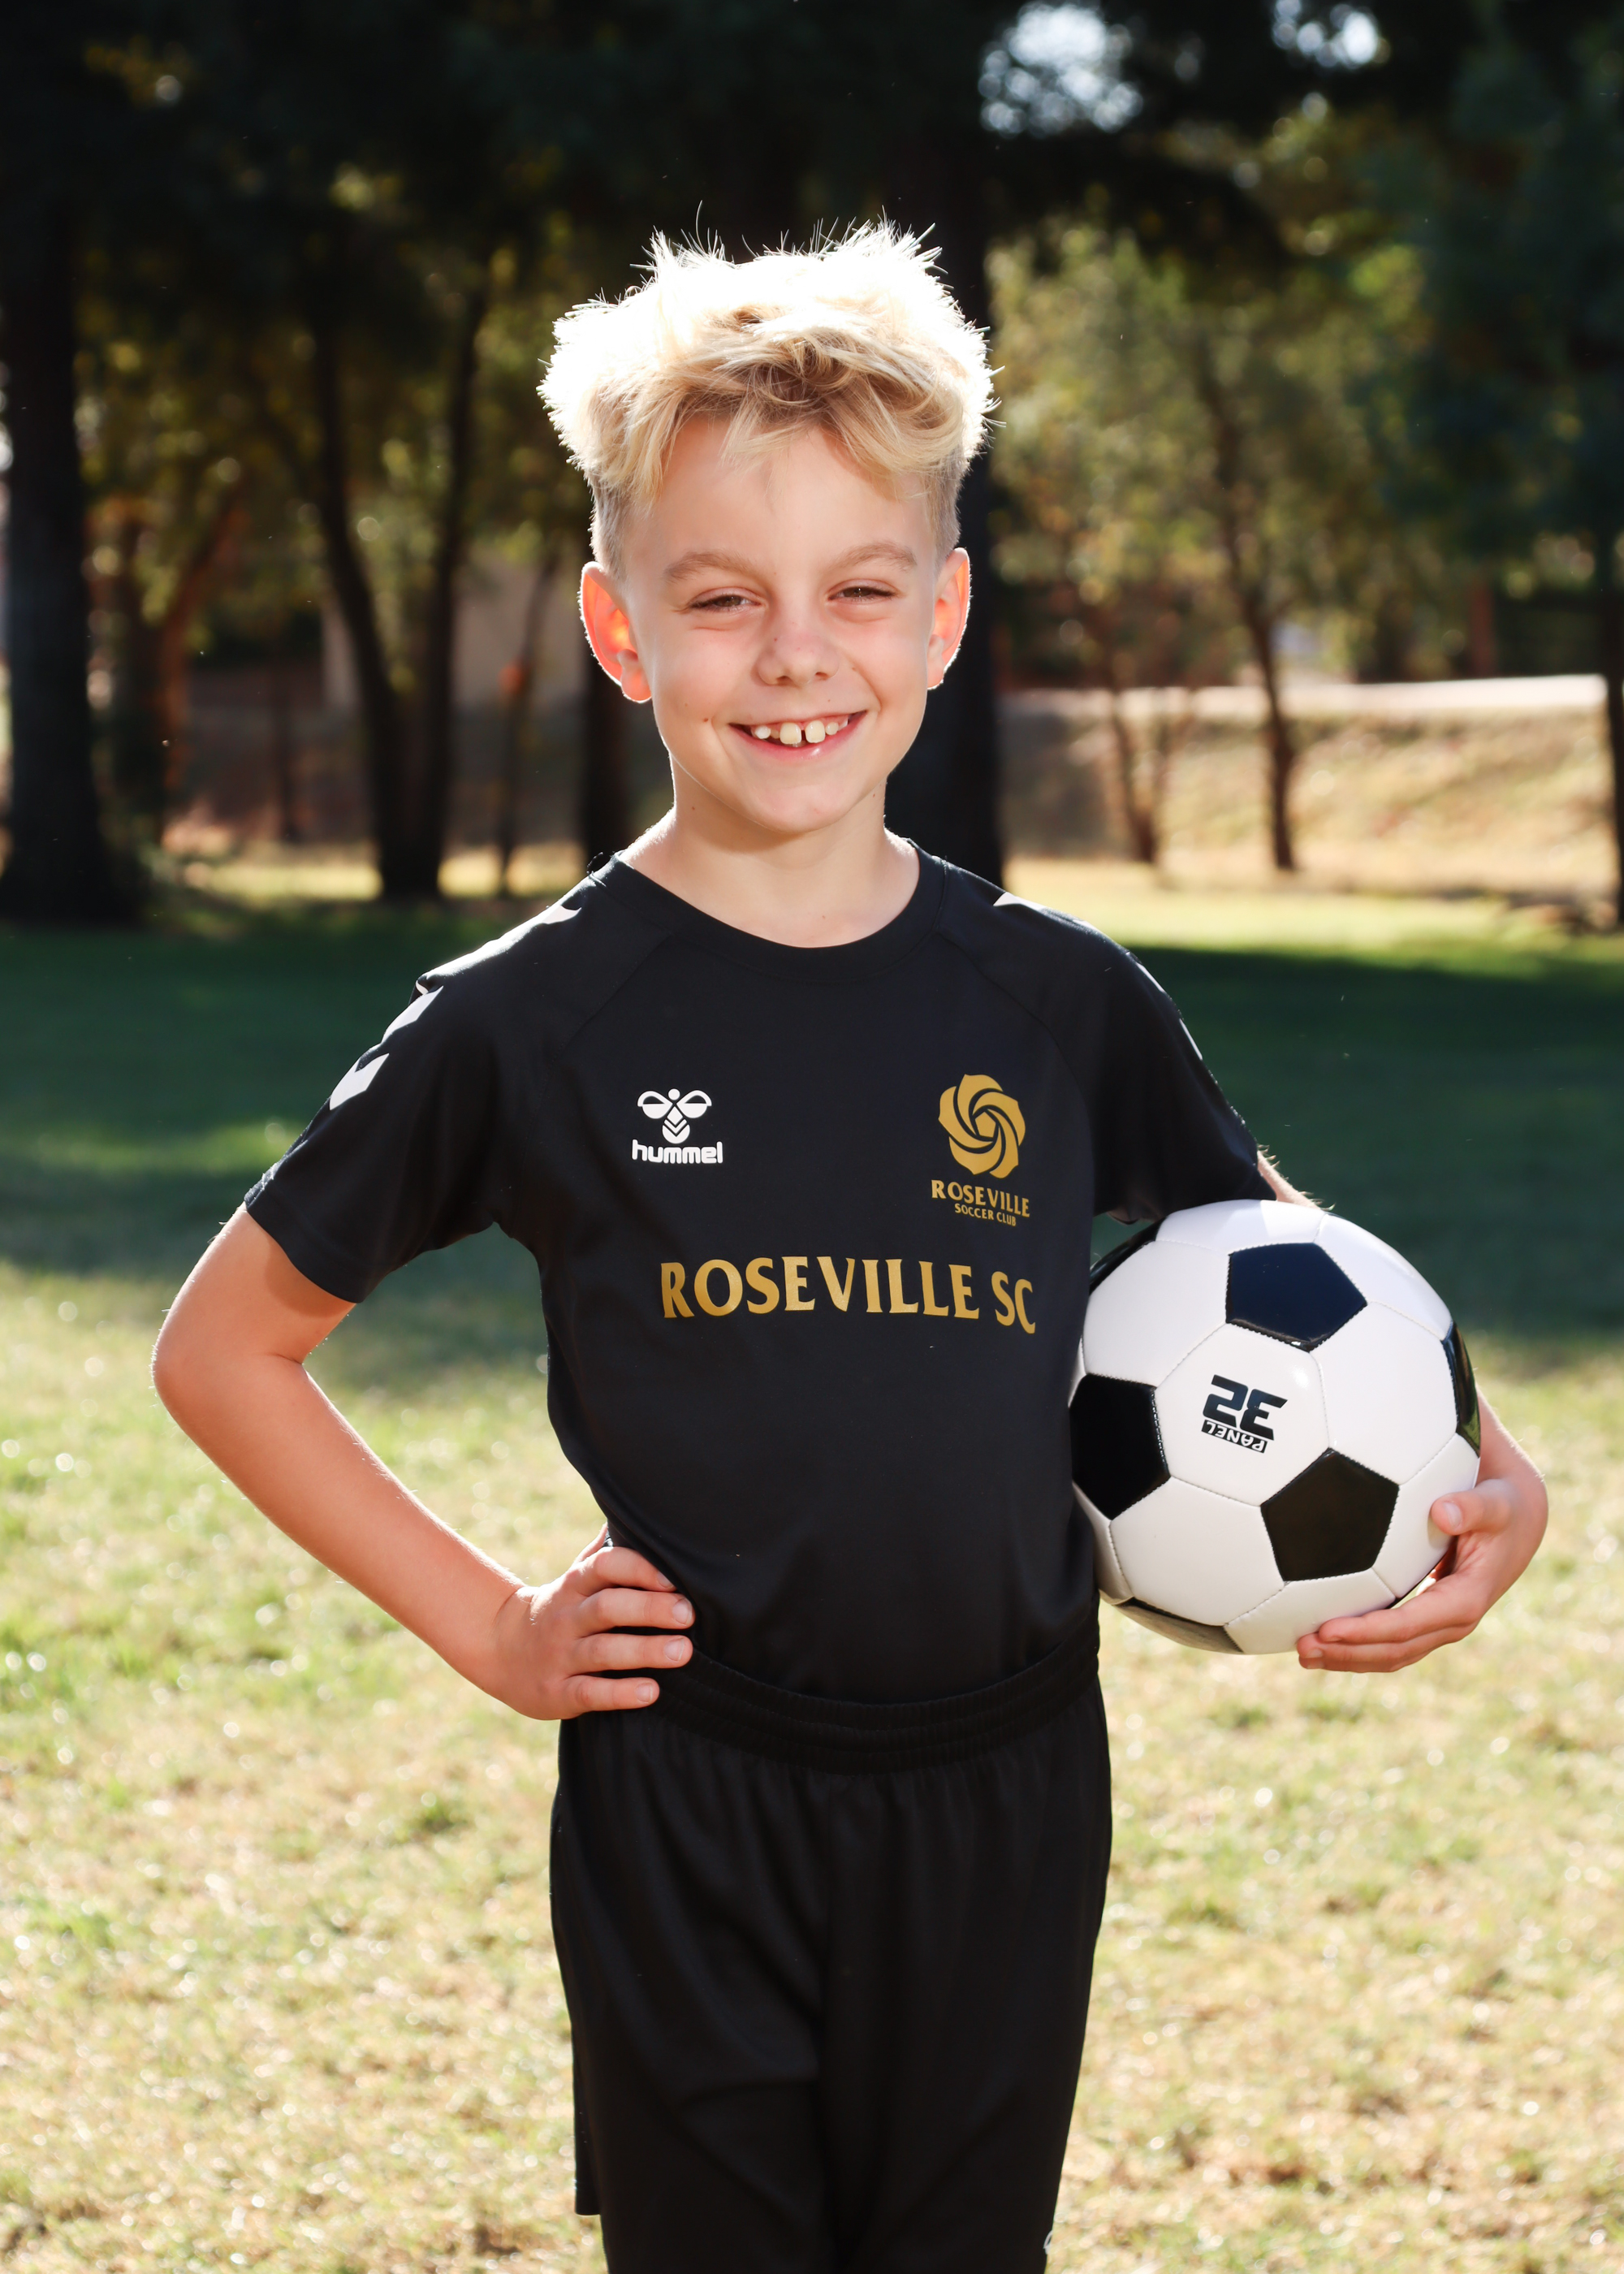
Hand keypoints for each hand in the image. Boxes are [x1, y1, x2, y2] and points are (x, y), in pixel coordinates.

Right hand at [482, 1530, 693, 1718]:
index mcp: (574, 1586)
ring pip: (601, 1651)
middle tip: (688, 1614)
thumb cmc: (558, 1609)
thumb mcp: (574, 1577)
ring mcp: (559, 1656)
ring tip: (682, 1651)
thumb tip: (632, 1511)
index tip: (674, 1578)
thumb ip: (605, 1552)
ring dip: (644, 1651)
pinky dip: (620, 1694)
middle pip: (607, 1607)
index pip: (604, 1567)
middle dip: (649, 1609)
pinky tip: (650, 1692)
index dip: (639, 1569)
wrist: (498, 1648)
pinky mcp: (556, 1693)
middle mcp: (566, 1618)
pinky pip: (589, 1693)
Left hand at [1297, 1396, 1546, 1673]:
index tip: (1327, 1629)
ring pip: (1391, 1654)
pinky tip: (1321, 1639)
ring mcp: (1440, 1626)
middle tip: (1302, 1647)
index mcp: (1466, 1601)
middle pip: (1395, 1650)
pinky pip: (1390, 1641)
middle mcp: (1453, 1622)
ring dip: (1347, 1657)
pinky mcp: (1427, 1619)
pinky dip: (1357, 1645)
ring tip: (1302, 1654)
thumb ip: (1472, 1506)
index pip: (1409, 1625)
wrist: (1517, 1523)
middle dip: (1348, 1653)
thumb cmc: (1502, 1507)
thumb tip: (1442, 1511)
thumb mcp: (1495, 1503)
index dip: (1367, 1631)